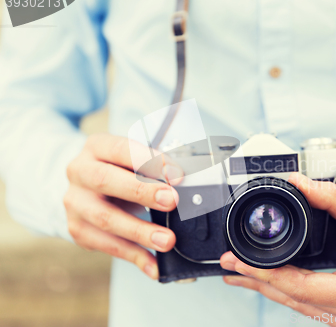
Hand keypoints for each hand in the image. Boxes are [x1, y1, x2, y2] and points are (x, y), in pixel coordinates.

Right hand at [64, 133, 181, 279]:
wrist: (88, 188)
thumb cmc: (120, 171)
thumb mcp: (134, 161)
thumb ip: (154, 168)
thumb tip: (184, 180)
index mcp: (97, 147)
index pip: (121, 149)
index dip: (149, 160)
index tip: (176, 174)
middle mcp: (80, 172)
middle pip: (106, 181)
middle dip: (142, 192)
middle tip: (172, 202)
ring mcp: (75, 203)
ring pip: (105, 218)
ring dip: (140, 232)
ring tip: (167, 241)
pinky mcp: (78, 229)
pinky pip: (106, 246)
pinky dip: (133, 256)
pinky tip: (153, 265)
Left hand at [220, 173, 335, 325]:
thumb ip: (330, 197)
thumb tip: (298, 182)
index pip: (301, 287)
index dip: (266, 274)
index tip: (240, 263)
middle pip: (294, 300)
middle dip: (258, 282)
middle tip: (229, 267)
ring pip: (298, 306)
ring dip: (267, 289)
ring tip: (237, 276)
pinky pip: (308, 306)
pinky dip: (285, 293)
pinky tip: (266, 283)